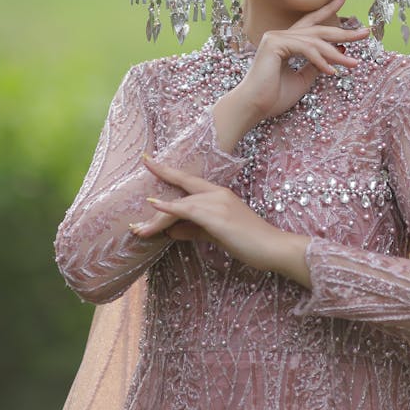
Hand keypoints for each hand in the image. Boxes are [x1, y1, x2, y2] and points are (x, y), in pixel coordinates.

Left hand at [130, 160, 310, 286]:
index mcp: (219, 194)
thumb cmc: (249, 241)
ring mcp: (218, 203)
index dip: (170, 172)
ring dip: (156, 216)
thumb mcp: (216, 233)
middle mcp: (217, 194)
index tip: (152, 162)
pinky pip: (188, 210)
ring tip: (136, 227)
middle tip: (144, 161)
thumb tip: (171, 232)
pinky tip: (154, 206)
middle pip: (184, 182)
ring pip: (181, 204)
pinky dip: (169, 208)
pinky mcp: (217, 217)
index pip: (190, 180)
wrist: (272, 247)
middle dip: (163, 171)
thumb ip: (193, 230)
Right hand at [225, 0, 369, 125]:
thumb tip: (339, 52)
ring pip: (315, 41)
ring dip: (337, 53)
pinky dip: (321, 60)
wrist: (253, 108)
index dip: (328, 8)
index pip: (310, 22)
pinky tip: (332, 71)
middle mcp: (280, 35)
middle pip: (318, 28)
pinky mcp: (274, 44)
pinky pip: (306, 49)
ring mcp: (276, 37)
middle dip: (344, 30)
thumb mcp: (302, 80)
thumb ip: (316, 66)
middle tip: (365, 32)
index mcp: (286, 42)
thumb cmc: (273, 97)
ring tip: (354, 63)